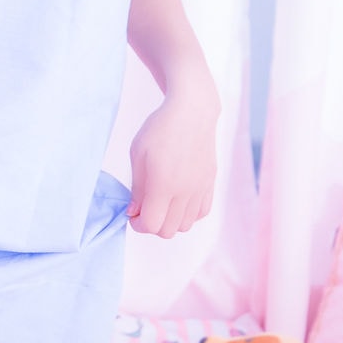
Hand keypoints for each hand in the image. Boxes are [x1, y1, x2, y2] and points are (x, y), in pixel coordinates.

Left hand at [126, 97, 216, 237]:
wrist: (192, 111)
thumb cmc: (160, 129)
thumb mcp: (138, 155)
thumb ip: (137, 188)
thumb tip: (134, 211)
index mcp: (164, 184)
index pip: (151, 224)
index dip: (137, 224)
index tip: (132, 213)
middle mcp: (185, 191)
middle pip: (168, 231)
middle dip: (152, 225)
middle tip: (144, 208)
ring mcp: (201, 189)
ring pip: (186, 225)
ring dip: (170, 221)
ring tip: (161, 202)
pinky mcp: (210, 183)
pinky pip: (201, 213)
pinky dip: (188, 214)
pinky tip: (178, 199)